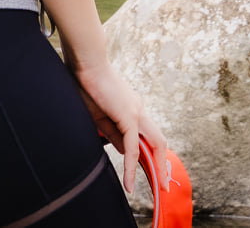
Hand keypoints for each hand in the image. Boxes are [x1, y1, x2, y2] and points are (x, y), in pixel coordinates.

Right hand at [69, 54, 168, 196]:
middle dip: (163, 164)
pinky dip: (132, 166)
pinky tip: (129, 181)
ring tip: (159, 186)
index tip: (153, 171)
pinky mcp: (129, 116)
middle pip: (158, 141)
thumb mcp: (99, 116)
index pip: (146, 136)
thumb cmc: (87, 85)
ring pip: (155, 144)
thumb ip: (113, 134)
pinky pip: (133, 147)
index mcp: (132, 108)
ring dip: (157, 167)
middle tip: (164, 184)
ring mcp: (136, 112)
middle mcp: (139, 110)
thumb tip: (125, 152)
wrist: (86, 64)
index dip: (151, 154)